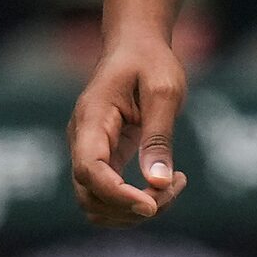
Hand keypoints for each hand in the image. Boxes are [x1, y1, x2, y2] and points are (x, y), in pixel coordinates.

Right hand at [69, 29, 190, 224]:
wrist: (135, 45)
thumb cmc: (150, 61)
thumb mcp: (164, 90)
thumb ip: (159, 136)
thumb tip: (158, 183)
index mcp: (91, 119)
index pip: (89, 171)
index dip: (118, 195)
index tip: (152, 205)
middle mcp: (82, 140)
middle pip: (90, 196)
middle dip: (131, 207)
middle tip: (175, 186)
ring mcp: (88, 152)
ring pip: (96, 203)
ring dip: (132, 210)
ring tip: (173, 186)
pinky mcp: (103, 159)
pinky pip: (108, 195)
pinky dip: (133, 201)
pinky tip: (164, 183)